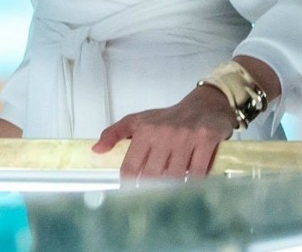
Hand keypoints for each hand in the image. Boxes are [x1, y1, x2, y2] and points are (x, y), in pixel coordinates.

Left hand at [91, 85, 235, 181]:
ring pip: (174, 176)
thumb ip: (115, 134)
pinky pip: (197, 173)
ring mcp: (185, 136)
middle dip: (152, 189)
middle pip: (152, 175)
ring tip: (172, 192)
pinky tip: (191, 184)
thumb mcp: (139, 120)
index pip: (130, 167)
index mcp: (144, 129)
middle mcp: (163, 132)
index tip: (132, 195)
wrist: (206, 104)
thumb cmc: (169, 117)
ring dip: (173, 188)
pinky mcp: (206, 140)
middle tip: (154, 198)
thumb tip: (96, 151)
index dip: (130, 185)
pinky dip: (193, 183)